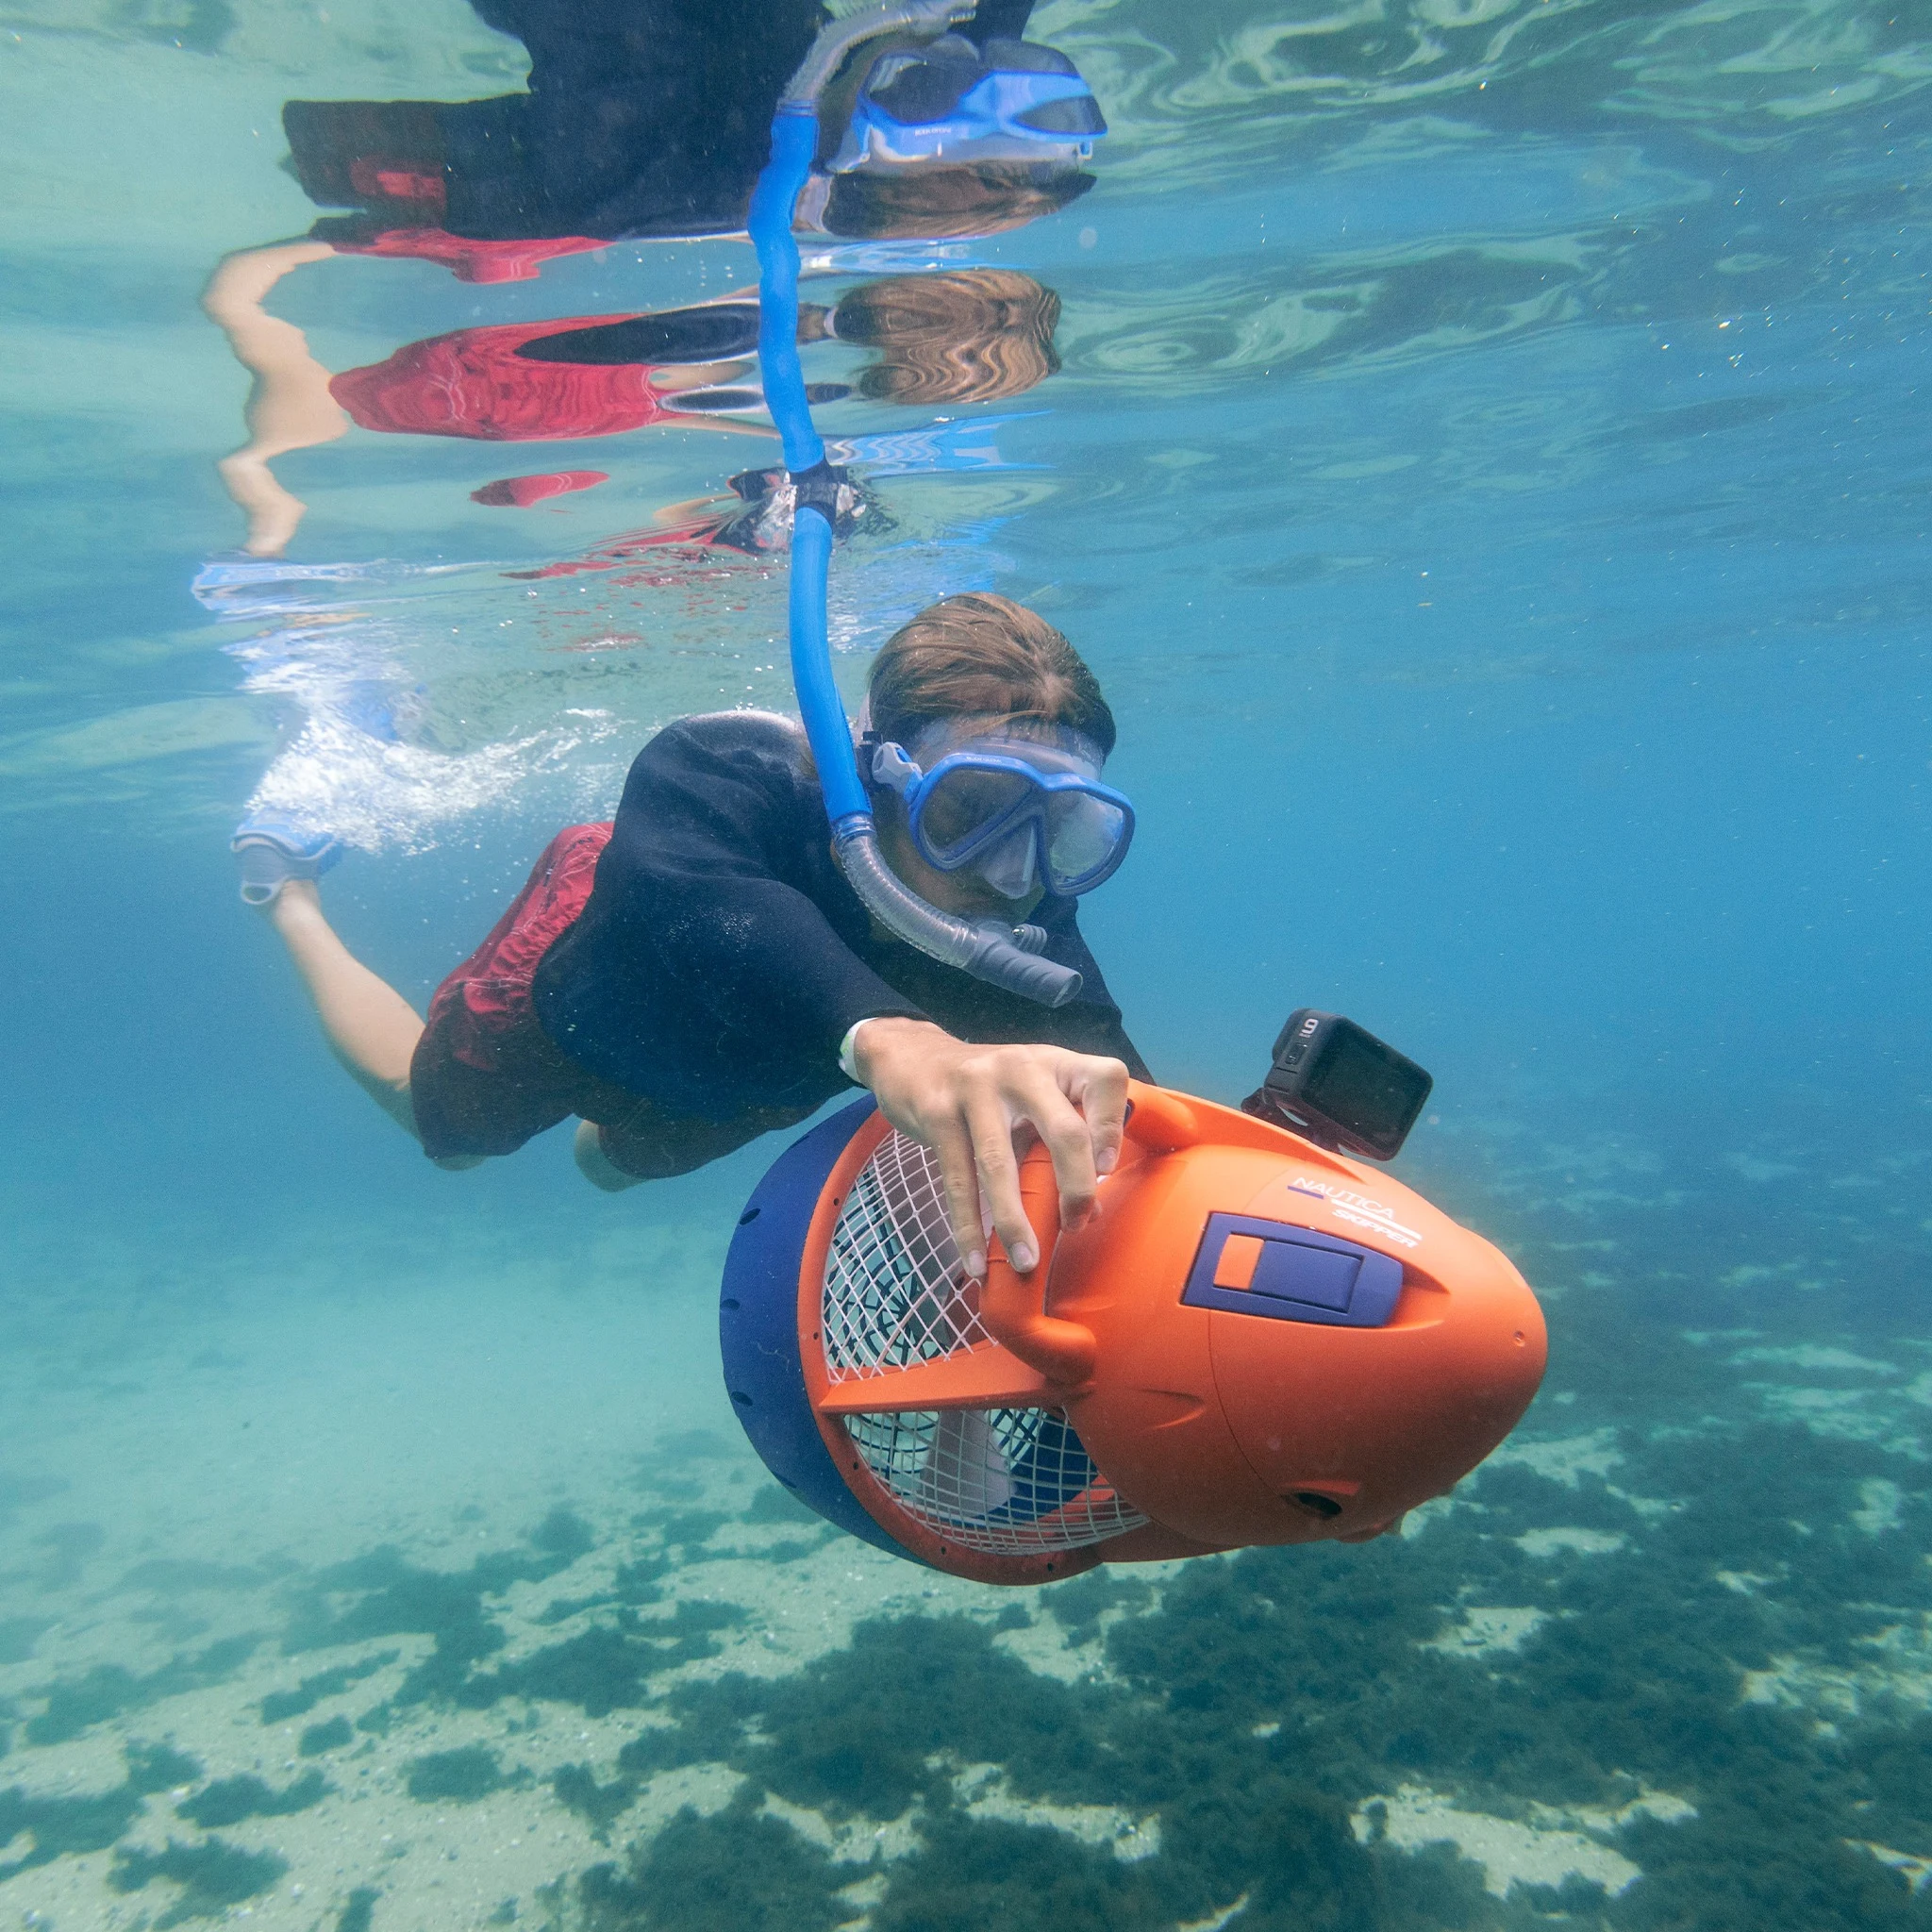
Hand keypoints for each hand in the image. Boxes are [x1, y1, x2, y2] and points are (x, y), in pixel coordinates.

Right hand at [850, 1018, 1127, 1279]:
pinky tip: (975, 1261)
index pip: (1106, 1080)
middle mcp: (1021, 1069)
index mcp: (1056, 1063)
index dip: (1113, 1127)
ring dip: (1015, 1221)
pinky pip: (958, 1180)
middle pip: (1065, 1130)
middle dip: (1075, 1189)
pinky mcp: (938, 1112)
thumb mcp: (1031, 1097)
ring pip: (1002, 1164)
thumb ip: (1060, 1142)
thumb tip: (1088, 1211)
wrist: (913, 1056)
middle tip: (1075, 1226)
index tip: (1107, 1170)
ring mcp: (976, 1088)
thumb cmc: (989, 1090)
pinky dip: (968, 1227)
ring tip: (1025, 1262)